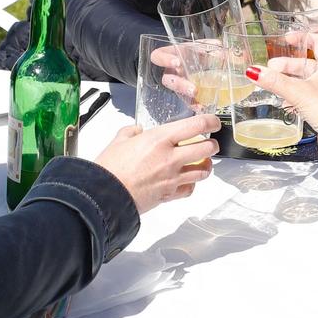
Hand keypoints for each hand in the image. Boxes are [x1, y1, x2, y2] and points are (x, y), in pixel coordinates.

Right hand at [96, 112, 219, 212]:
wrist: (104, 195)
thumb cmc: (110, 168)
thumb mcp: (119, 141)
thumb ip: (131, 132)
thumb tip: (136, 131)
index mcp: (160, 139)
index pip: (196, 125)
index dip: (210, 122)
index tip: (213, 122)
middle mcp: (171, 157)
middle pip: (206, 149)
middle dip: (212, 145)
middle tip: (209, 143)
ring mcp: (172, 178)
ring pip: (203, 171)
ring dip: (206, 165)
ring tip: (203, 162)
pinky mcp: (169, 195)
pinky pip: (190, 189)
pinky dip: (192, 184)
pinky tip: (187, 180)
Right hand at [258, 34, 317, 172]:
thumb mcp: (298, 92)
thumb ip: (275, 81)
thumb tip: (254, 71)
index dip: (302, 38)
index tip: (286, 39)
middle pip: (307, 64)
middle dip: (288, 64)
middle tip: (270, 67)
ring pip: (305, 81)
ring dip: (289, 80)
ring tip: (271, 82)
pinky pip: (305, 96)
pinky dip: (293, 95)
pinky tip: (282, 101)